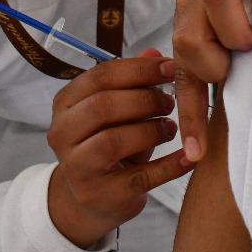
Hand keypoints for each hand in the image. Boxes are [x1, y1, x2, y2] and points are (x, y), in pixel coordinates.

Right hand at [46, 49, 192, 248]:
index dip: (139, 69)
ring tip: (171, 127)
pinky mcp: (100, 196)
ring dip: (151, 129)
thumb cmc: (109, 145)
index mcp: (66, 104)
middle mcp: (62, 135)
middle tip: (171, 101)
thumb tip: (155, 52)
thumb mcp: (118, 110)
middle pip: (103, 106)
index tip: (172, 68)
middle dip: (145, 99)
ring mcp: (78, 168)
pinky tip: (189, 157)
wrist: (93, 199)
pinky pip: (139, 177)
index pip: (99, 77)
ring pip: (113, 141)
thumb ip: (133, 81)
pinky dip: (169, 166)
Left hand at [173, 0, 251, 162]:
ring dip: (240, 37)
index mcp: (190, 13)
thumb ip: (219, 51)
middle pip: (187, 42)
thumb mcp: (229, 17)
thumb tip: (219, 110)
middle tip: (239, 62)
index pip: (181, 69)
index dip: (188, 115)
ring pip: (218, 15)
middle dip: (213, 65)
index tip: (194, 155)